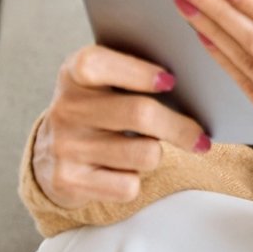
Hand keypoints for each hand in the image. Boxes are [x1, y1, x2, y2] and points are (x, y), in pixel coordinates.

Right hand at [33, 43, 212, 208]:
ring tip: (147, 149)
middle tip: (201, 137)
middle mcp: (65, 108)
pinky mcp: (68, 182)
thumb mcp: (104, 83)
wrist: (51, 153)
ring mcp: (65, 146)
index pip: (98, 65)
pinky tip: (124, 170)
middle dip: (180, 127)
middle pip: (139, 114)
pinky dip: (136, 180)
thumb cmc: (98, 108)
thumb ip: (137, 75)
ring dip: (156, 154)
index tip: (171, 81)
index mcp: (73, 73)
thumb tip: (195, 85)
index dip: (138, 72)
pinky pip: (128, 186)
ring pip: (143, 154)